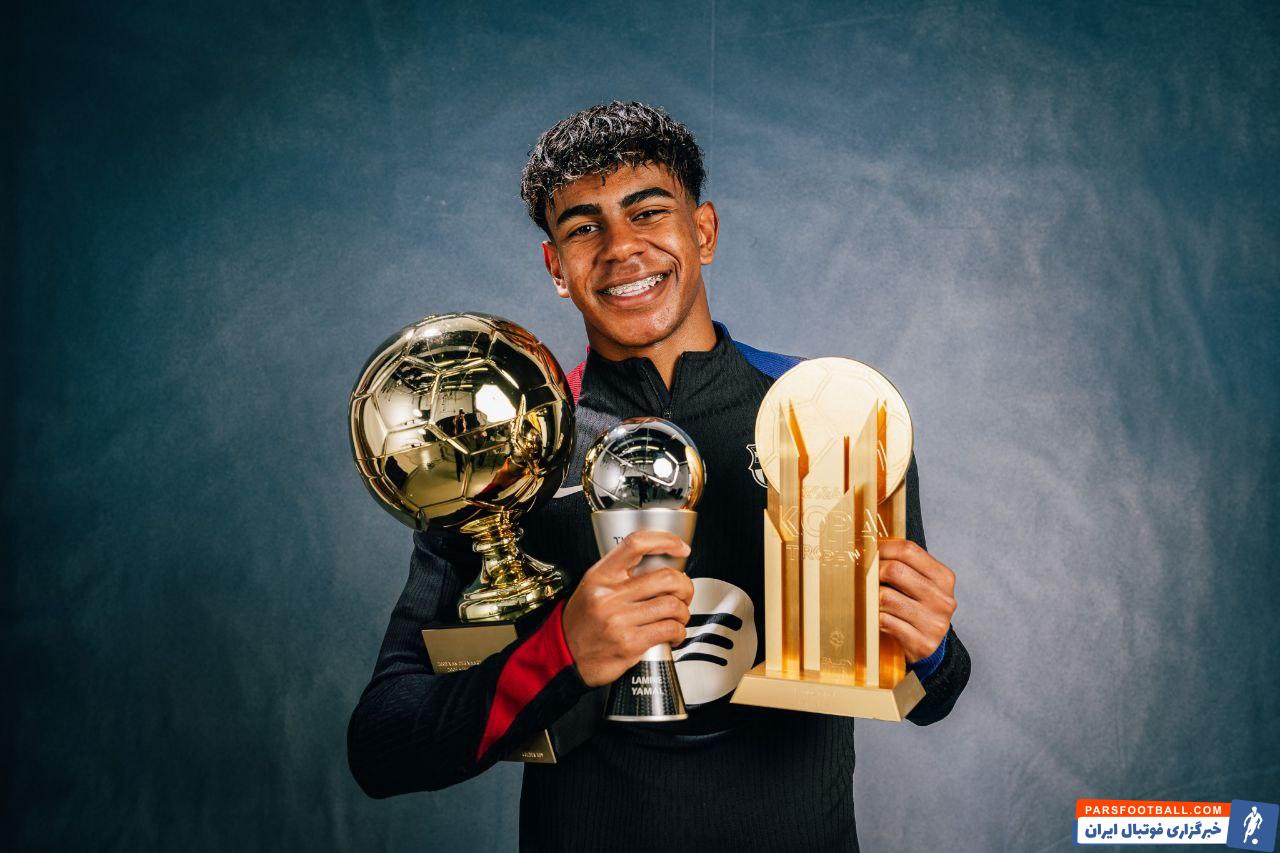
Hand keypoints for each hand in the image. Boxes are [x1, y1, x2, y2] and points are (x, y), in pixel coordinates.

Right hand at [561, 530, 694, 686]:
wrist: (564, 655)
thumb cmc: (581, 622)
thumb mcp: (591, 588)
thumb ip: (620, 575)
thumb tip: (659, 565)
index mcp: (600, 576)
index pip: (636, 545)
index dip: (664, 541)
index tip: (680, 547)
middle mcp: (609, 596)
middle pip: (665, 577)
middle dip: (685, 585)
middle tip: (684, 592)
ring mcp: (620, 620)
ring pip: (672, 605)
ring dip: (683, 611)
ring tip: (679, 616)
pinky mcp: (629, 644)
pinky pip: (669, 629)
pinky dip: (679, 631)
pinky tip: (674, 633)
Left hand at [877, 539, 956, 661]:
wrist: (929, 647)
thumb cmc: (916, 609)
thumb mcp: (919, 584)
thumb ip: (903, 565)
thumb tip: (868, 547)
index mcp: (944, 578)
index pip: (909, 551)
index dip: (883, 548)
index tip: (869, 553)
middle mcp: (943, 600)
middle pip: (895, 571)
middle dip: (872, 572)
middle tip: (864, 577)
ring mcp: (934, 623)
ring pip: (885, 597)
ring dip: (871, 598)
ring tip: (871, 601)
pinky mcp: (922, 643)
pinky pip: (885, 621)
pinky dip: (875, 618)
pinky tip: (878, 619)